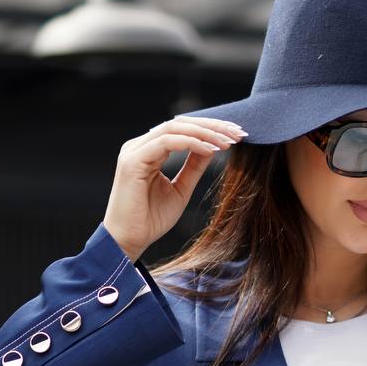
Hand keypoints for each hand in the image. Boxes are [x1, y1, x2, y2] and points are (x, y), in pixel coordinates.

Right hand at [102, 115, 246, 261]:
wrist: (128, 241)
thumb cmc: (150, 220)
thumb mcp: (181, 190)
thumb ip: (193, 167)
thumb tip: (213, 147)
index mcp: (149, 151)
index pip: (182, 129)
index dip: (210, 129)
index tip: (236, 135)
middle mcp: (140, 146)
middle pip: (180, 123)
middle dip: (212, 126)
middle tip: (238, 132)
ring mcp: (134, 151)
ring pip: (174, 128)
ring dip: (204, 133)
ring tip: (228, 141)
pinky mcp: (133, 160)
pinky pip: (167, 142)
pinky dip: (191, 143)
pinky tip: (210, 149)